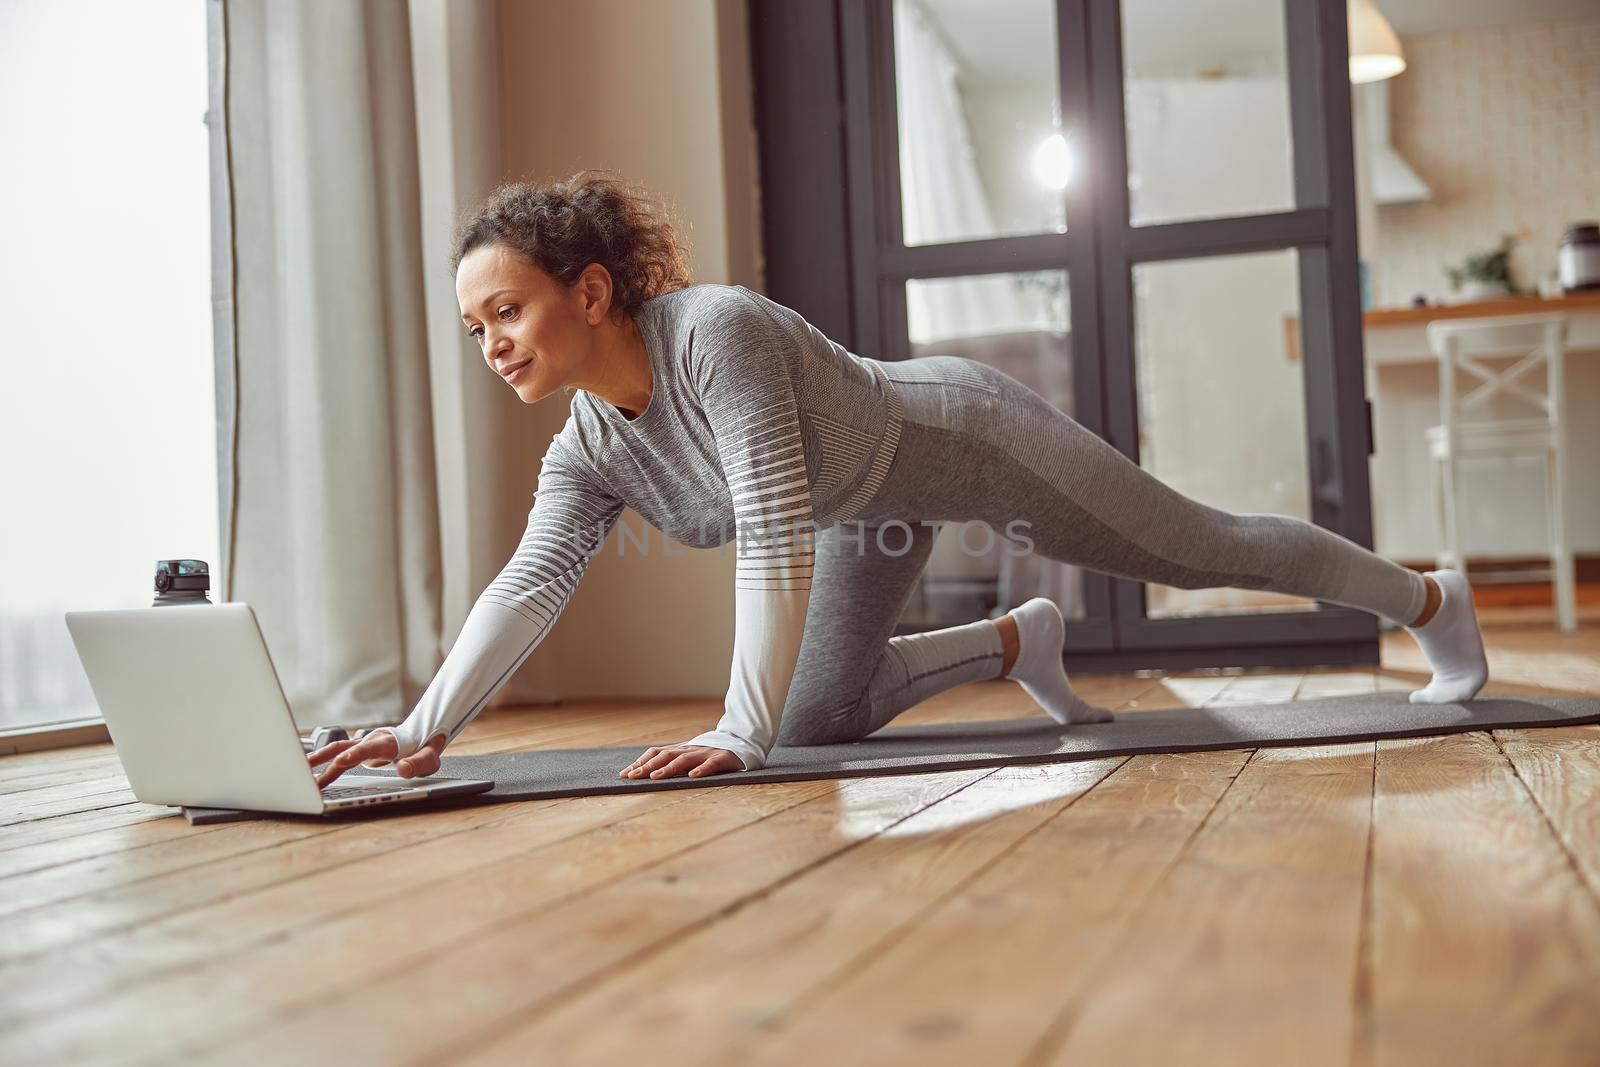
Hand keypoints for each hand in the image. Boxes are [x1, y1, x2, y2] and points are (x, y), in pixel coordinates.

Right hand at [308, 730, 446, 788]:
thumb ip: (418, 763)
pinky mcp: (358, 751)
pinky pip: (338, 755)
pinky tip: (311, 774)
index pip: (369, 748)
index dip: (355, 754)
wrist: (421, 736)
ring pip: (336, 750)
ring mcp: (363, 745)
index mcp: (388, 742)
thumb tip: (402, 768)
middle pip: (344, 747)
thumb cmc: (424, 749)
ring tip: (299, 771)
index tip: (341, 761)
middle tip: (306, 770)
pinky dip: (324, 764)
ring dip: (318, 760)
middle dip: (324, 758)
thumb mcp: (429, 759)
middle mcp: (371, 741)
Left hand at [619, 744, 745, 780]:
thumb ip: (671, 764)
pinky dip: (702, 770)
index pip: (656, 753)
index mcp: (680, 751)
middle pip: (665, 755)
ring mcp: (705, 753)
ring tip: (656, 777)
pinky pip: (711, 764)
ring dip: (668, 768)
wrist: (740, 746)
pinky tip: (693, 777)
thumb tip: (644, 774)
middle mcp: (689, 750)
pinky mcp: (722, 759)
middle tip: (633, 777)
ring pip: (684, 760)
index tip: (625, 775)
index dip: (640, 763)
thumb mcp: (688, 760)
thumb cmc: (709, 757)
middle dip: (647, 766)